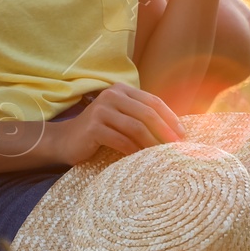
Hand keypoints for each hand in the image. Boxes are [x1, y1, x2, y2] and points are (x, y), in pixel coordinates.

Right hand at [45, 84, 186, 166]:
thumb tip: (174, 131)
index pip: (152, 101)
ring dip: (153, 143)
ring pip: (136, 127)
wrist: (65, 140)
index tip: (183, 134)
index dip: (170, 117)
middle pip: (146, 113)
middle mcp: (111, 95)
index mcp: (121, 90)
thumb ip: (141, 117)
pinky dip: (134, 151)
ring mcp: (101, 110)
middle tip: (178, 146)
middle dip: (165, 130)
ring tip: (164, 155)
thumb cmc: (99, 131)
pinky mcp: (93, 127)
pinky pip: (121, 140)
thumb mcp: (121, 118)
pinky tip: (143, 160)